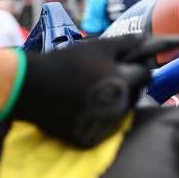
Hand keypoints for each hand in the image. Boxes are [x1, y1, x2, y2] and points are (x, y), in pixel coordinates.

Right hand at [7, 37, 149, 147]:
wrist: (31, 87)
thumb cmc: (65, 62)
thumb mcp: (97, 46)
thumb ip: (126, 43)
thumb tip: (146, 38)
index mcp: (121, 84)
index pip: (145, 74)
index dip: (139, 65)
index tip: (129, 62)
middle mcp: (116, 108)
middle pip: (135, 95)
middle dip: (129, 84)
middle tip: (110, 74)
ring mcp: (103, 126)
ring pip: (121, 112)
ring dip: (116, 100)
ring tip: (96, 88)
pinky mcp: (89, 139)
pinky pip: (104, 127)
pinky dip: (100, 116)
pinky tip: (85, 104)